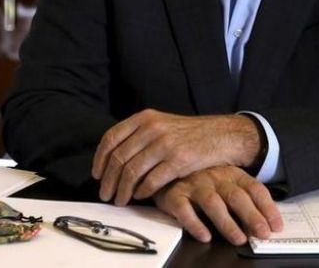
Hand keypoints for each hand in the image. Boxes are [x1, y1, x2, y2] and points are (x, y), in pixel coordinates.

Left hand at [92, 109, 261, 204]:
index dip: (100, 159)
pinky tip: (141, 196)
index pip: (111, 138)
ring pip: (132, 172)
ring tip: (120, 201)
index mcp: (145, 118)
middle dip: (108, 181)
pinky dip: (142, 191)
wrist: (221, 135)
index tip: (96, 175)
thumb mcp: (161, 123)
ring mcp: (165, 144)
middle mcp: (152, 128)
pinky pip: (152, 181)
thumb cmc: (188, 133)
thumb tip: (111, 159)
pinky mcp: (179, 160)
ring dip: (122, 191)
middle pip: (119, 158)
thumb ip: (138, 135)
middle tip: (105, 195)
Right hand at [154, 165, 282, 244]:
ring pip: (213, 203)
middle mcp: (215, 177)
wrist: (167, 169)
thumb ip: (244, 199)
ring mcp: (194, 185)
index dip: (267, 207)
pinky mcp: (175, 195)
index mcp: (232, 173)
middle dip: (252, 216)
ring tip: (238, 239)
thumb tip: (267, 223)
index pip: (254, 188)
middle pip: (236, 196)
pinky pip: (184, 210)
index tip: (276, 226)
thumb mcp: (226, 183)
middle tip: (263, 234)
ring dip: (227, 223)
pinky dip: (194, 224)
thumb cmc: (203, 180)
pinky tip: (204, 236)